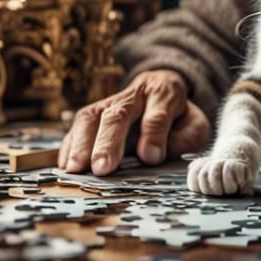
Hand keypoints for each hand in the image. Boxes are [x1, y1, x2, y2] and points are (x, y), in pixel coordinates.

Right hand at [58, 69, 210, 175]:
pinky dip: (69, 144)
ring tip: (75, 169)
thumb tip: (153, 155)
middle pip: (118, 114)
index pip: (157, 113)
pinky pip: (78, 124)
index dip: (153, 135)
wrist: (164, 91)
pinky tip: (65, 164)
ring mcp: (110, 100)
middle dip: (108, 141)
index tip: (151, 157)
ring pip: (91, 115)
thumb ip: (183, 137)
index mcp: (164, 94)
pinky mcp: (95, 111)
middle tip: (102, 168)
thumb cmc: (179, 118)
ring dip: (81, 143)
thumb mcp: (194, 125)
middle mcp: (134, 93)